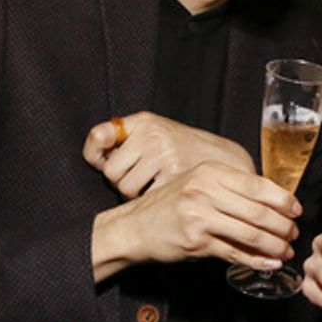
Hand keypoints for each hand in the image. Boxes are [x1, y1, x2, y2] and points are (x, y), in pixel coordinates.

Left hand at [82, 112, 254, 197]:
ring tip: (153, 185)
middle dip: (121, 180)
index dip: (95, 153)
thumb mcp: (153, 132)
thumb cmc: (183, 149)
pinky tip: (164, 192)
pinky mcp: (175, 175)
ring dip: (135, 193)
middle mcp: (152, 134)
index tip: (102, 161)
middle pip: (111, 171)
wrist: (226, 159)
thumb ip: (122, 140)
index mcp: (143, 121)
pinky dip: (151, 200)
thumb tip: (97, 157)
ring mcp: (165, 154)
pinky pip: (144, 197)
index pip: (99, 135)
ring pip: (125, 188)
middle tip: (139, 178)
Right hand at [91, 160, 300, 280]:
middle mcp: (205, 191)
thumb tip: (271, 201)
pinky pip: (234, 252)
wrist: (133, 227)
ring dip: (273, 245)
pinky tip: (268, 263)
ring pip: (250, 233)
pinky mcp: (196, 242)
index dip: (282, 198)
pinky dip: (256, 260)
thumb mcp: (197, 184)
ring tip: (285, 251)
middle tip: (294, 234)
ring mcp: (200, 217)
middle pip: (258, 210)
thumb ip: (228, 188)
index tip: (296, 209)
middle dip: (282, 226)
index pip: (256, 184)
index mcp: (210, 172)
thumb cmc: (168, 206)